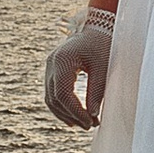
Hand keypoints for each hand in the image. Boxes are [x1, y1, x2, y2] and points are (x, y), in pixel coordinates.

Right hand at [44, 7, 112, 127]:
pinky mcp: (53, 70)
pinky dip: (61, 106)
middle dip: (71, 115)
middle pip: (54, 98)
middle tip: (90, 126)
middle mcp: (51, 64)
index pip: (63, 94)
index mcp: (63, 60)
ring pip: (50, 98)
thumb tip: (92, 115)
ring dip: (65, 114)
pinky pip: (53, 93)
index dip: (76, 112)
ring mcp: (50, 67)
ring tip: (83, 124)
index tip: (91, 122)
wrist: (97, 26)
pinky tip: (74, 117)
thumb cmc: (103, 43)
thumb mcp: (104, 66)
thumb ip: (97, 90)